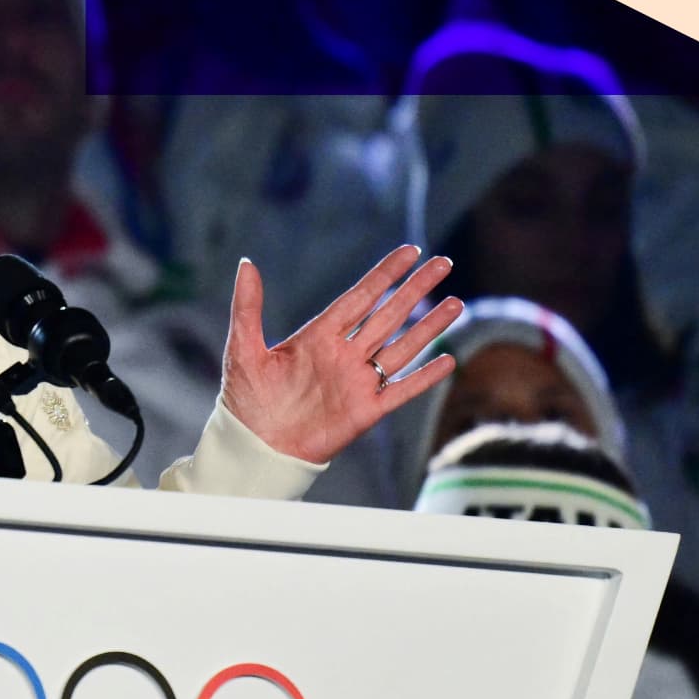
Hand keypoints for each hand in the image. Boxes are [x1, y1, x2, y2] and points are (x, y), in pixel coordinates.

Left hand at [220, 245, 461, 464]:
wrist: (254, 447)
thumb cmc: (245, 400)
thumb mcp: (242, 348)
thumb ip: (248, 306)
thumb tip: (246, 263)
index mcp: (318, 336)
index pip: (360, 297)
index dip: (385, 274)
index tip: (410, 251)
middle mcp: (343, 354)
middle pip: (388, 314)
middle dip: (416, 289)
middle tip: (444, 263)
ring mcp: (357, 382)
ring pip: (402, 347)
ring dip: (428, 326)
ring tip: (456, 303)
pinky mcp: (365, 411)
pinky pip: (401, 390)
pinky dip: (424, 377)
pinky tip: (447, 360)